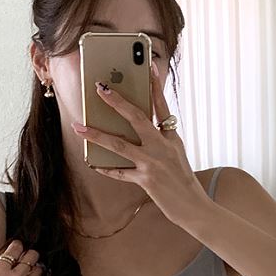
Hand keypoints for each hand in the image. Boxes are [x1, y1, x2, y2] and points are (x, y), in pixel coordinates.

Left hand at [70, 62, 205, 227]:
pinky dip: (107, 168)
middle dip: (116, 101)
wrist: (196, 208)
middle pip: (137, 118)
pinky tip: (94, 164)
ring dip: (96, 135)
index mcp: (173, 138)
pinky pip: (120, 172)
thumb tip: (141, 131)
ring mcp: (154, 163)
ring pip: (120, 144)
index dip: (155, 86)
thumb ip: (162, 141)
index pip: (162, 106)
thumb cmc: (185, 182)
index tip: (148, 67)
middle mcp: (163, 146)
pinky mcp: (146, 180)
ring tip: (79, 127)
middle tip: (99, 88)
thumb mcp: (177, 156)